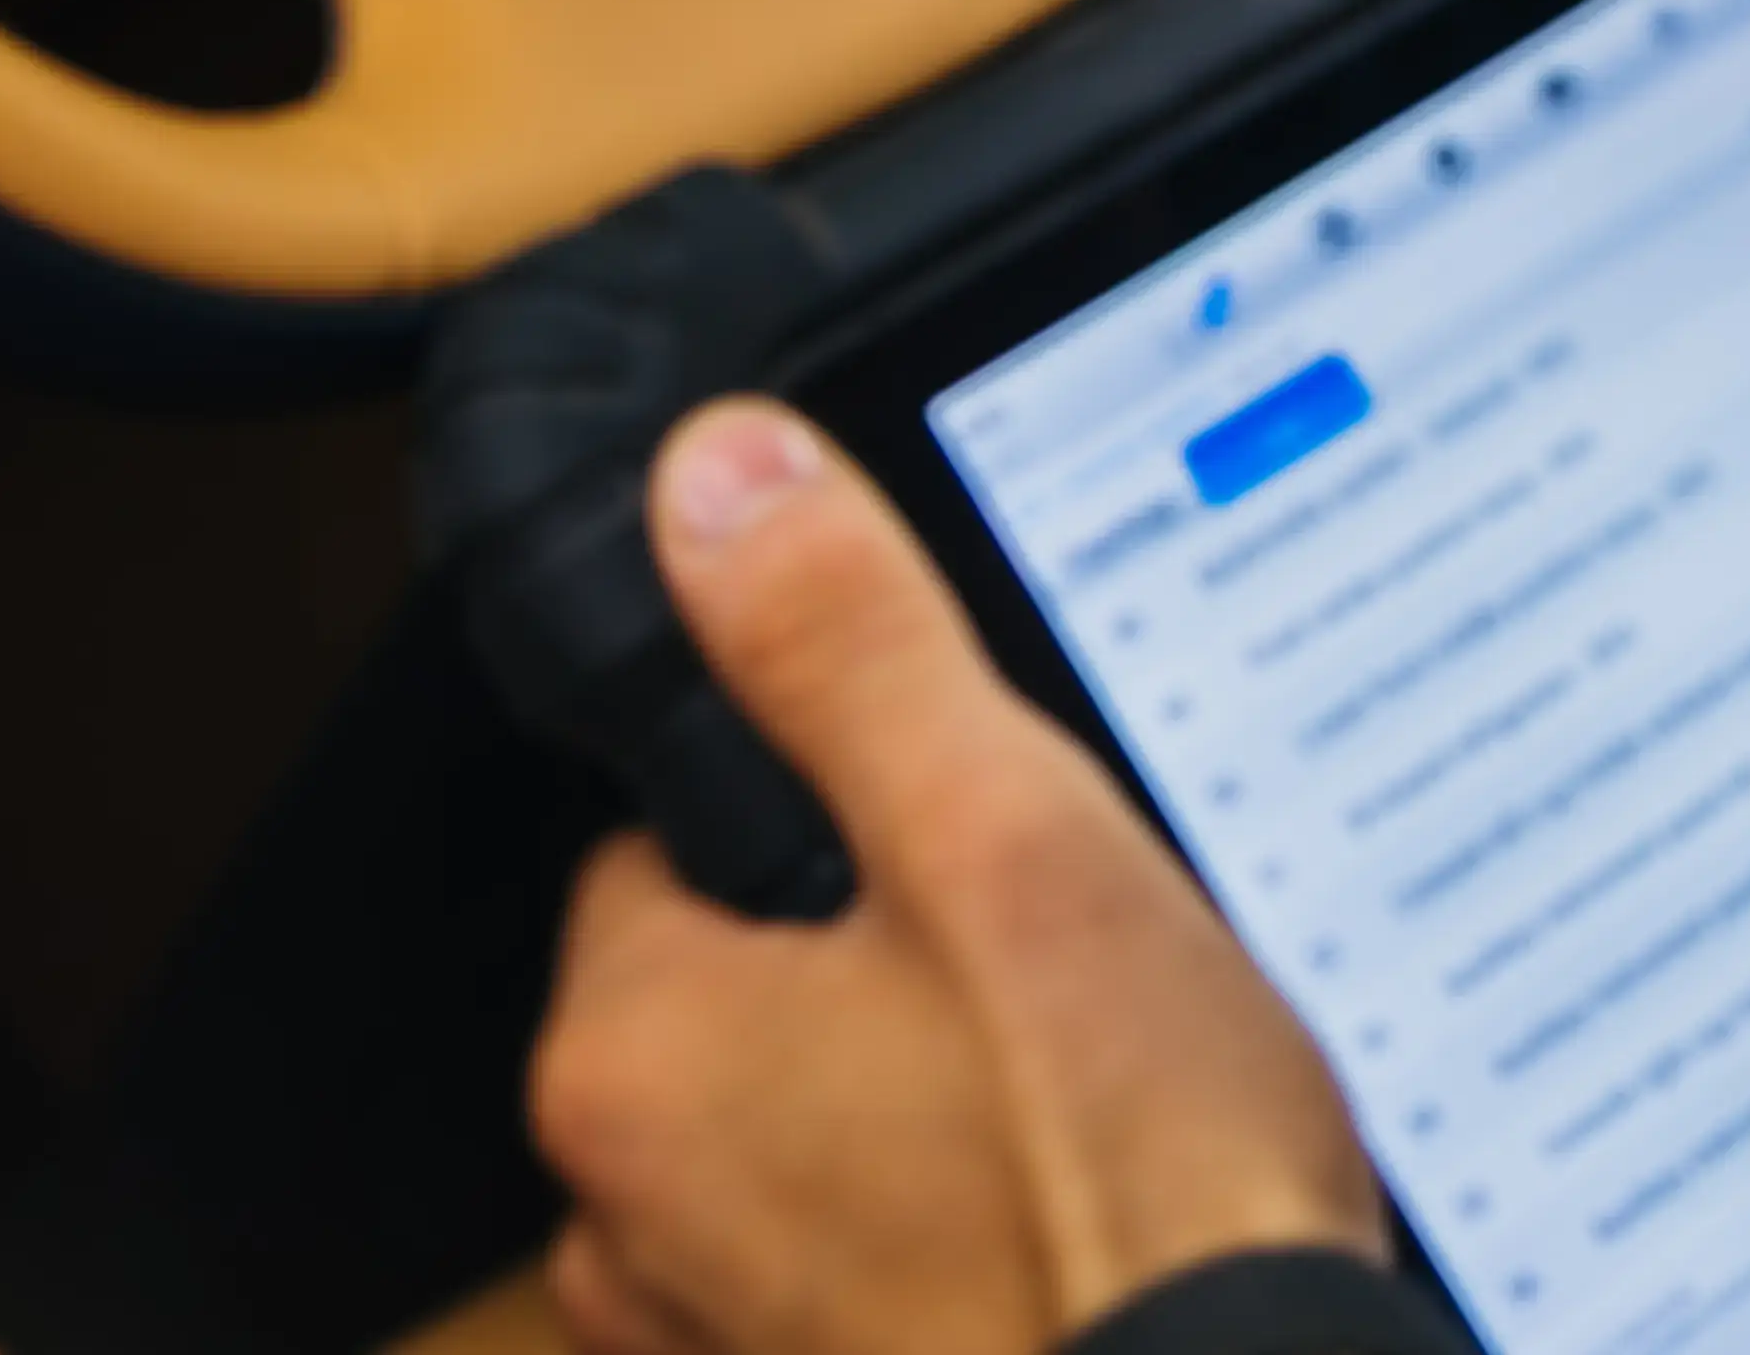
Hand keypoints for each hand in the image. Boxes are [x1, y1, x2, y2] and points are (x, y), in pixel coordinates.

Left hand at [525, 401, 1392, 1354]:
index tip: (966, 840)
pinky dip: (959, 1244)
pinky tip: (1084, 1227)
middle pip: (747, 998)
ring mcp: (721, 1351)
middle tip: (1061, 982)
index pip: (666, 844)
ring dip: (930, 1118)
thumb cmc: (1126, 1197)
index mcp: (627, 1056)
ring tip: (1091, 1111)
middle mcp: (624, 1226)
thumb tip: (715, 482)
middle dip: (891, 973)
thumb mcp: (1005, 843)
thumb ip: (848, 648)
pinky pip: (871, 1273)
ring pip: (817, 1142)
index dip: (835, 809)